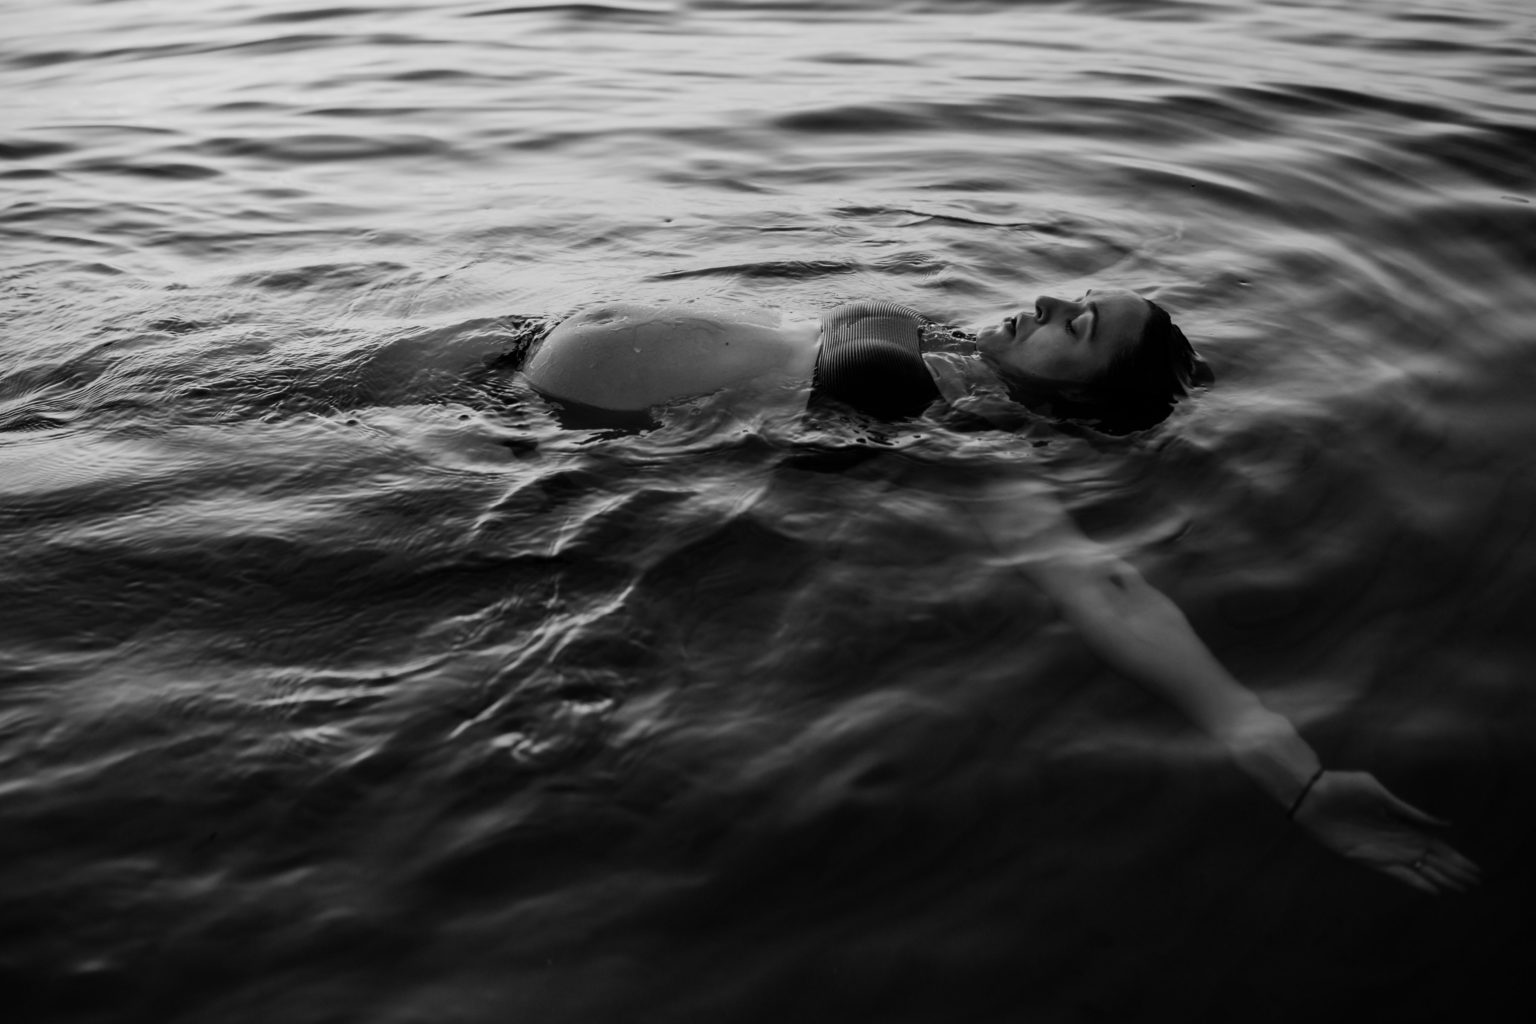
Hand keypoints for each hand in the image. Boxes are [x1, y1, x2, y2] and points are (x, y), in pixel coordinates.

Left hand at [1294, 770, 1479, 893]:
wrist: (1311, 794)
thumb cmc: (1343, 787)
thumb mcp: (1379, 794)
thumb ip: (1408, 812)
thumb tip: (1442, 823)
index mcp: (1399, 822)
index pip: (1434, 843)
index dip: (1454, 855)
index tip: (1473, 867)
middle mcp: (1394, 839)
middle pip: (1430, 858)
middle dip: (1452, 870)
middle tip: (1474, 882)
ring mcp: (1381, 849)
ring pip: (1418, 868)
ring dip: (1439, 878)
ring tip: (1460, 889)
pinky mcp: (1365, 857)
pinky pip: (1395, 873)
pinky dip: (1415, 881)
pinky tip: (1433, 890)